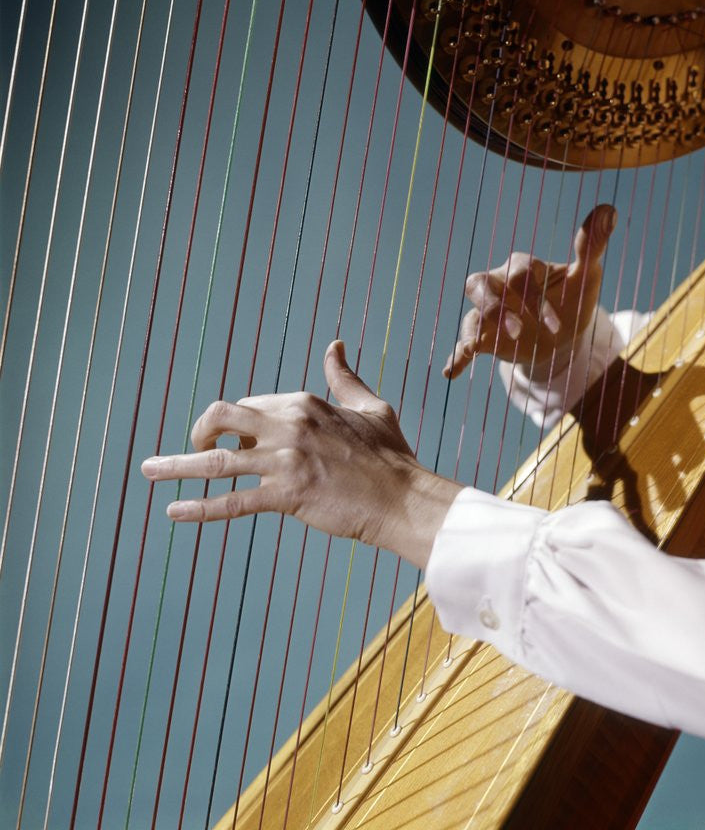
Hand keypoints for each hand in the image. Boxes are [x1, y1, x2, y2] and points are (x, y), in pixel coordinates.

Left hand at [141, 341, 462, 568]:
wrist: (404, 498)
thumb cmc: (391, 455)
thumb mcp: (370, 406)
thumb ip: (344, 378)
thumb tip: (335, 345)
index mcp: (303, 403)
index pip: (250, 407)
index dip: (238, 428)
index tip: (239, 446)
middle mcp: (288, 426)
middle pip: (221, 418)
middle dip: (197, 432)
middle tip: (189, 450)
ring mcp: (285, 461)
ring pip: (217, 463)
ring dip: (176, 466)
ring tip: (148, 470)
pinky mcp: (286, 496)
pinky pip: (232, 502)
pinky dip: (199, 507)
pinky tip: (173, 512)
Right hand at [443, 204, 615, 378]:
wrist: (564, 339)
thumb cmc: (572, 300)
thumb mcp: (585, 276)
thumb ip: (591, 246)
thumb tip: (609, 210)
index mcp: (523, 268)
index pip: (521, 273)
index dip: (535, 297)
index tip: (555, 323)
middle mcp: (500, 285)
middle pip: (480, 283)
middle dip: (496, 307)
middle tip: (518, 330)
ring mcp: (489, 313)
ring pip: (470, 311)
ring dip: (474, 328)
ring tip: (473, 347)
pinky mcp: (485, 338)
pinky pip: (464, 342)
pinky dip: (457, 356)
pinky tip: (451, 371)